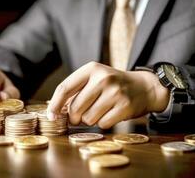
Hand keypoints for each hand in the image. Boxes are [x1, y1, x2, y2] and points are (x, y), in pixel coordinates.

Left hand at [47, 62, 169, 128]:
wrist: (143, 87)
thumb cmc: (112, 84)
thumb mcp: (94, 78)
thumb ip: (75, 90)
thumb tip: (56, 111)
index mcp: (91, 69)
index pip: (65, 88)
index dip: (55, 105)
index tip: (51, 116)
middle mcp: (102, 78)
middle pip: (75, 108)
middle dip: (74, 117)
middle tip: (81, 114)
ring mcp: (115, 92)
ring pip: (88, 119)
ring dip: (90, 119)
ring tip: (100, 110)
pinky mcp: (124, 106)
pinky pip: (103, 124)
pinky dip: (103, 122)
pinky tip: (110, 113)